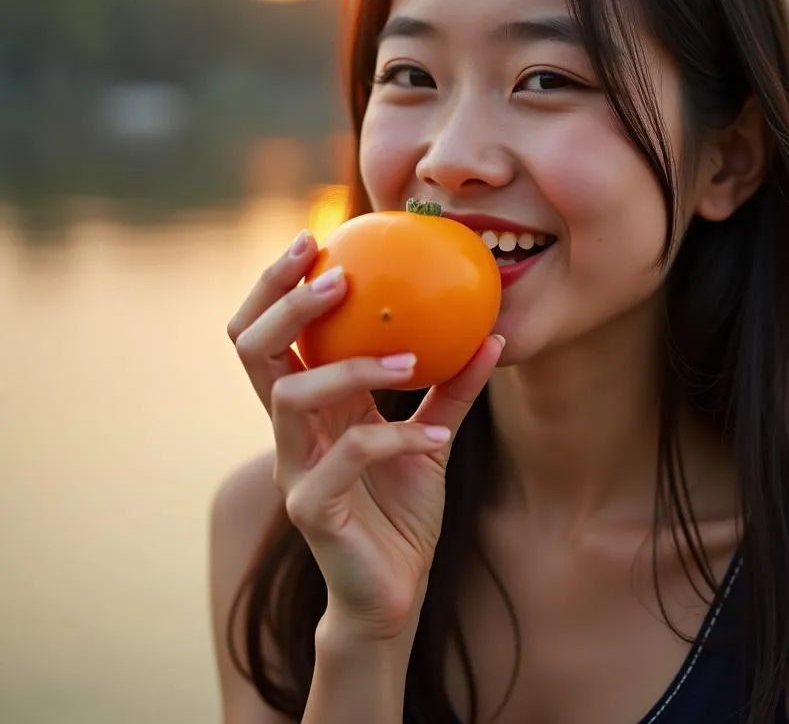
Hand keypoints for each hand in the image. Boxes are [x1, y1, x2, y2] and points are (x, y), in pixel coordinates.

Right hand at [226, 229, 501, 641]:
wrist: (392, 590)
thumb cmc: (402, 506)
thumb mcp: (432, 434)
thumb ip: (452, 385)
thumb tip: (494, 332)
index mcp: (311, 404)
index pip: (270, 333)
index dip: (277, 285)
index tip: (316, 239)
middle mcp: (291, 429)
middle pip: (253, 350)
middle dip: (284, 304)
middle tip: (335, 275)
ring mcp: (294, 469)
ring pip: (290, 398)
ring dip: (350, 367)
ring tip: (407, 360)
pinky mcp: (311, 510)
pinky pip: (345, 459)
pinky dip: (396, 438)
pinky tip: (438, 432)